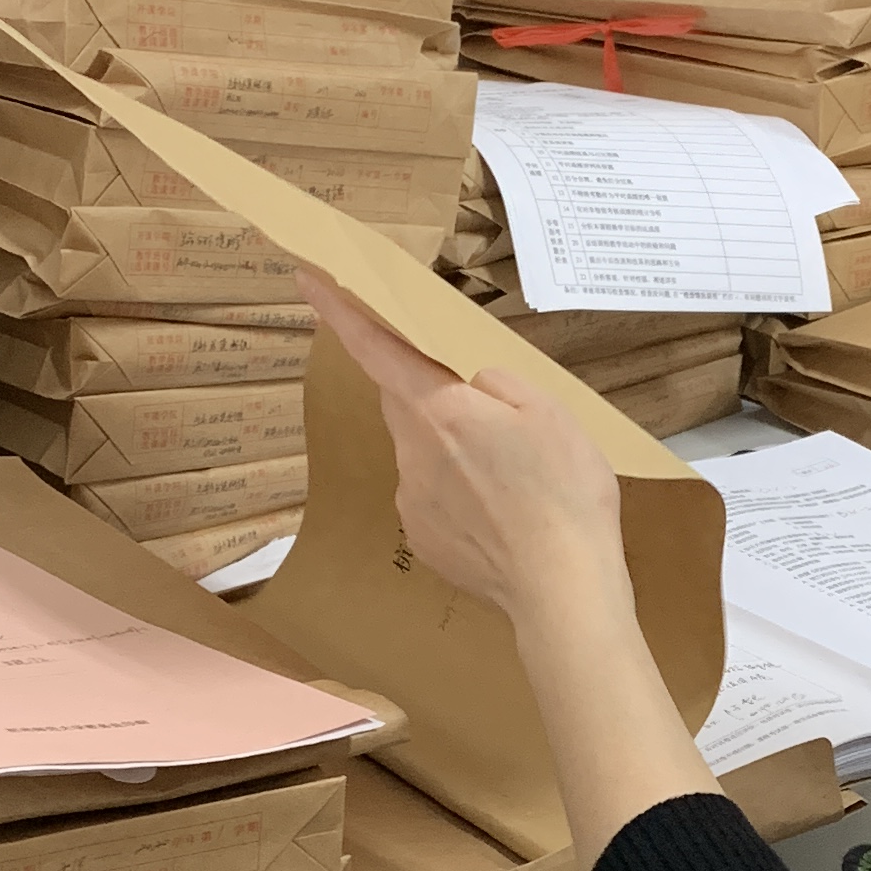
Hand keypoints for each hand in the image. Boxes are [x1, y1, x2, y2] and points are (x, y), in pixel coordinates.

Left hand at [296, 267, 630, 637]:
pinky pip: (432, 498)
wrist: (562, 591)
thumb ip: (498, 382)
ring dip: (453, 449)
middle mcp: (412, 453)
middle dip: (431, 391)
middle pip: (404, 401)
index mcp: (440, 410)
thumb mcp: (549, 410)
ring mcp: (412, 501)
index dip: (341, 311)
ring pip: (422, 452)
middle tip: (485, 407)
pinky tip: (500, 513)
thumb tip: (471, 381)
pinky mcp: (424, 539)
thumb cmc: (563, 495)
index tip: (308, 279)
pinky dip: (460, 495)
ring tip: (512, 476)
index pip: (376, 348)